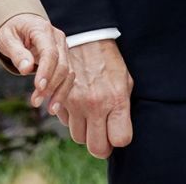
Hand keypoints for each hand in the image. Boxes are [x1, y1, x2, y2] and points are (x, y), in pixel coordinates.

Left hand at [0, 13, 73, 114]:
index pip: (49, 53)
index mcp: (42, 30)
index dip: (46, 71)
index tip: (38, 88)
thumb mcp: (6, 38)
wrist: (20, 24)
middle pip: (62, 65)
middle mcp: (58, 39)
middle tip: (36, 102)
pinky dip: (62, 92)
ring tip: (49, 109)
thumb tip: (26, 69)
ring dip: (59, 93)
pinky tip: (54, 106)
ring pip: (68, 74)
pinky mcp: (64, 60)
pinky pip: (67, 78)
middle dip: (51, 86)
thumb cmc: (11, 30)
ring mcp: (63, 49)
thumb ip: (16, 52)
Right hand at [58, 39, 133, 158]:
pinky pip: (64, 121)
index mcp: (116, 101)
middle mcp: (95, 105)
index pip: (120, 140)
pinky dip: (70, 118)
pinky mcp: (60, 97)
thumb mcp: (125, 82)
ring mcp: (75, 102)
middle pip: (96, 147)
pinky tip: (76, 105)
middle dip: (101, 144)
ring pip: (78, 136)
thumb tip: (118, 132)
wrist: (85, 38)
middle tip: (102, 134)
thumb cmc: (108, 61)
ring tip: (89, 116)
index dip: (118, 138)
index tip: (116, 131)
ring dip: (84, 130)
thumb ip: (122, 109)